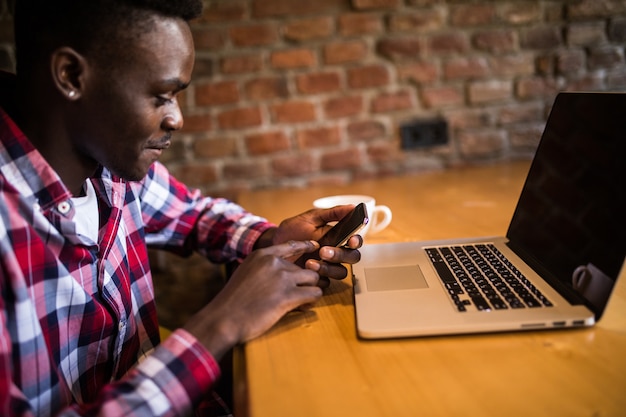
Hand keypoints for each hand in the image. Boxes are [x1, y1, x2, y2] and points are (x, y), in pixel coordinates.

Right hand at [184, 240, 322, 358]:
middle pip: (304, 268)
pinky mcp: (289, 296)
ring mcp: (282, 278)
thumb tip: (283, 272)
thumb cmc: (233, 302)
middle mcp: (274, 263)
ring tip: (303, 301)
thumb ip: (263, 269)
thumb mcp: (245, 273)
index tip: (315, 246)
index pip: (290, 245)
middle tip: (299, 295)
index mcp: (262, 255)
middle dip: (304, 282)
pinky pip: (314, 293)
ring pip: (313, 278)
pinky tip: (303, 308)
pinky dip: (311, 301)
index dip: (305, 246)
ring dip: (311, 290)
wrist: (224, 319)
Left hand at [268, 205, 362, 283]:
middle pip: (352, 257)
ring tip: (310, 262)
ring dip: (328, 268)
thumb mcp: (311, 218)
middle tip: (323, 251)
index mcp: (337, 237)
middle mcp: (335, 252)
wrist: (273, 244)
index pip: (355, 240)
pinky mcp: (318, 278)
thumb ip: (332, 214)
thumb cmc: (293, 230)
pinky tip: (306, 269)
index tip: (350, 240)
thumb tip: (352, 207)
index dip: (356, 241)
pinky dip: (319, 277)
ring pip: (341, 272)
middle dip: (340, 255)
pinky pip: (327, 282)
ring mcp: (327, 266)